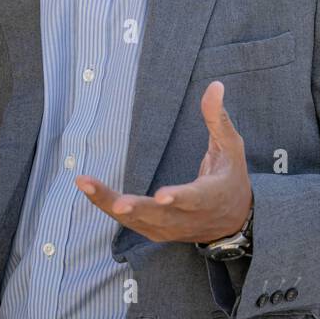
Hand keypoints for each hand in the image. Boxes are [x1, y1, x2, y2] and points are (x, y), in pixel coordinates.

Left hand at [76, 80, 252, 243]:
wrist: (233, 221)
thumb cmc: (231, 177)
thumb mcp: (231, 147)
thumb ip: (218, 118)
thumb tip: (215, 85)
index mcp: (212, 196)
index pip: (195, 199)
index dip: (179, 198)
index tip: (161, 195)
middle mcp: (190, 218)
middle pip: (160, 216)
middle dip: (137, 209)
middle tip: (117, 204)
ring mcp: (171, 230)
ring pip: (137, 221)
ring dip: (109, 204)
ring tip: (86, 183)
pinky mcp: (155, 233)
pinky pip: (128, 222)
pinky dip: (106, 206)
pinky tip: (89, 189)